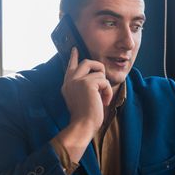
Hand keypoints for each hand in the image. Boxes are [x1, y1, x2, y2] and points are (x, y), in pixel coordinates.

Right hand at [53, 48, 112, 162]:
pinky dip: (108, 91)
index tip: (75, 49)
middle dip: (98, 67)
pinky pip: (104, 81)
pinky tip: (104, 101)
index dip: (74, 57)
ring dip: (105, 86)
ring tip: (103, 99)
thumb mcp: (81, 99)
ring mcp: (78, 81)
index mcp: (67, 85)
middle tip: (103, 76)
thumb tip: (96, 77)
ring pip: (99, 73)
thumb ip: (83, 86)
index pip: (71, 66)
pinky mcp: (87, 83)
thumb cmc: (85, 117)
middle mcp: (70, 81)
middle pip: (87, 62)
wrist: (82, 125)